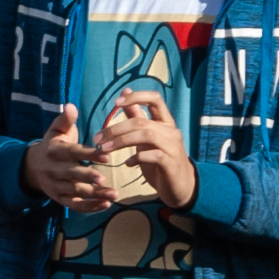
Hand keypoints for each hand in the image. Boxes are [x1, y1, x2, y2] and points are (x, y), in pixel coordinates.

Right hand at [24, 104, 106, 207]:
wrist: (32, 167)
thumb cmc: (52, 144)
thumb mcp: (55, 130)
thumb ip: (65, 120)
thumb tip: (70, 105)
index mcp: (53, 151)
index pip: (72, 153)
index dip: (88, 154)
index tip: (106, 155)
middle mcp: (53, 170)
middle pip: (71, 175)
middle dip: (87, 177)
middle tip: (105, 179)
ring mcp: (56, 186)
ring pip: (75, 192)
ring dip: (94, 195)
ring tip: (114, 194)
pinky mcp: (60, 199)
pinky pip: (75, 206)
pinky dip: (89, 208)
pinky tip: (106, 205)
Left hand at [102, 90, 197, 210]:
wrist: (181, 187)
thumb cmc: (161, 160)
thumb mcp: (147, 138)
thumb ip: (137, 116)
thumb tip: (126, 91)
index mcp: (165, 122)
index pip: (155, 99)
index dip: (135, 97)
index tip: (115, 103)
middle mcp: (171, 131)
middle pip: (141, 122)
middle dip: (115, 129)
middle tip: (97, 138)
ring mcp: (172, 147)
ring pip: (146, 135)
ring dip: (121, 141)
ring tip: (105, 150)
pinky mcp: (170, 163)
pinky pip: (152, 155)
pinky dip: (136, 158)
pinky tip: (127, 163)